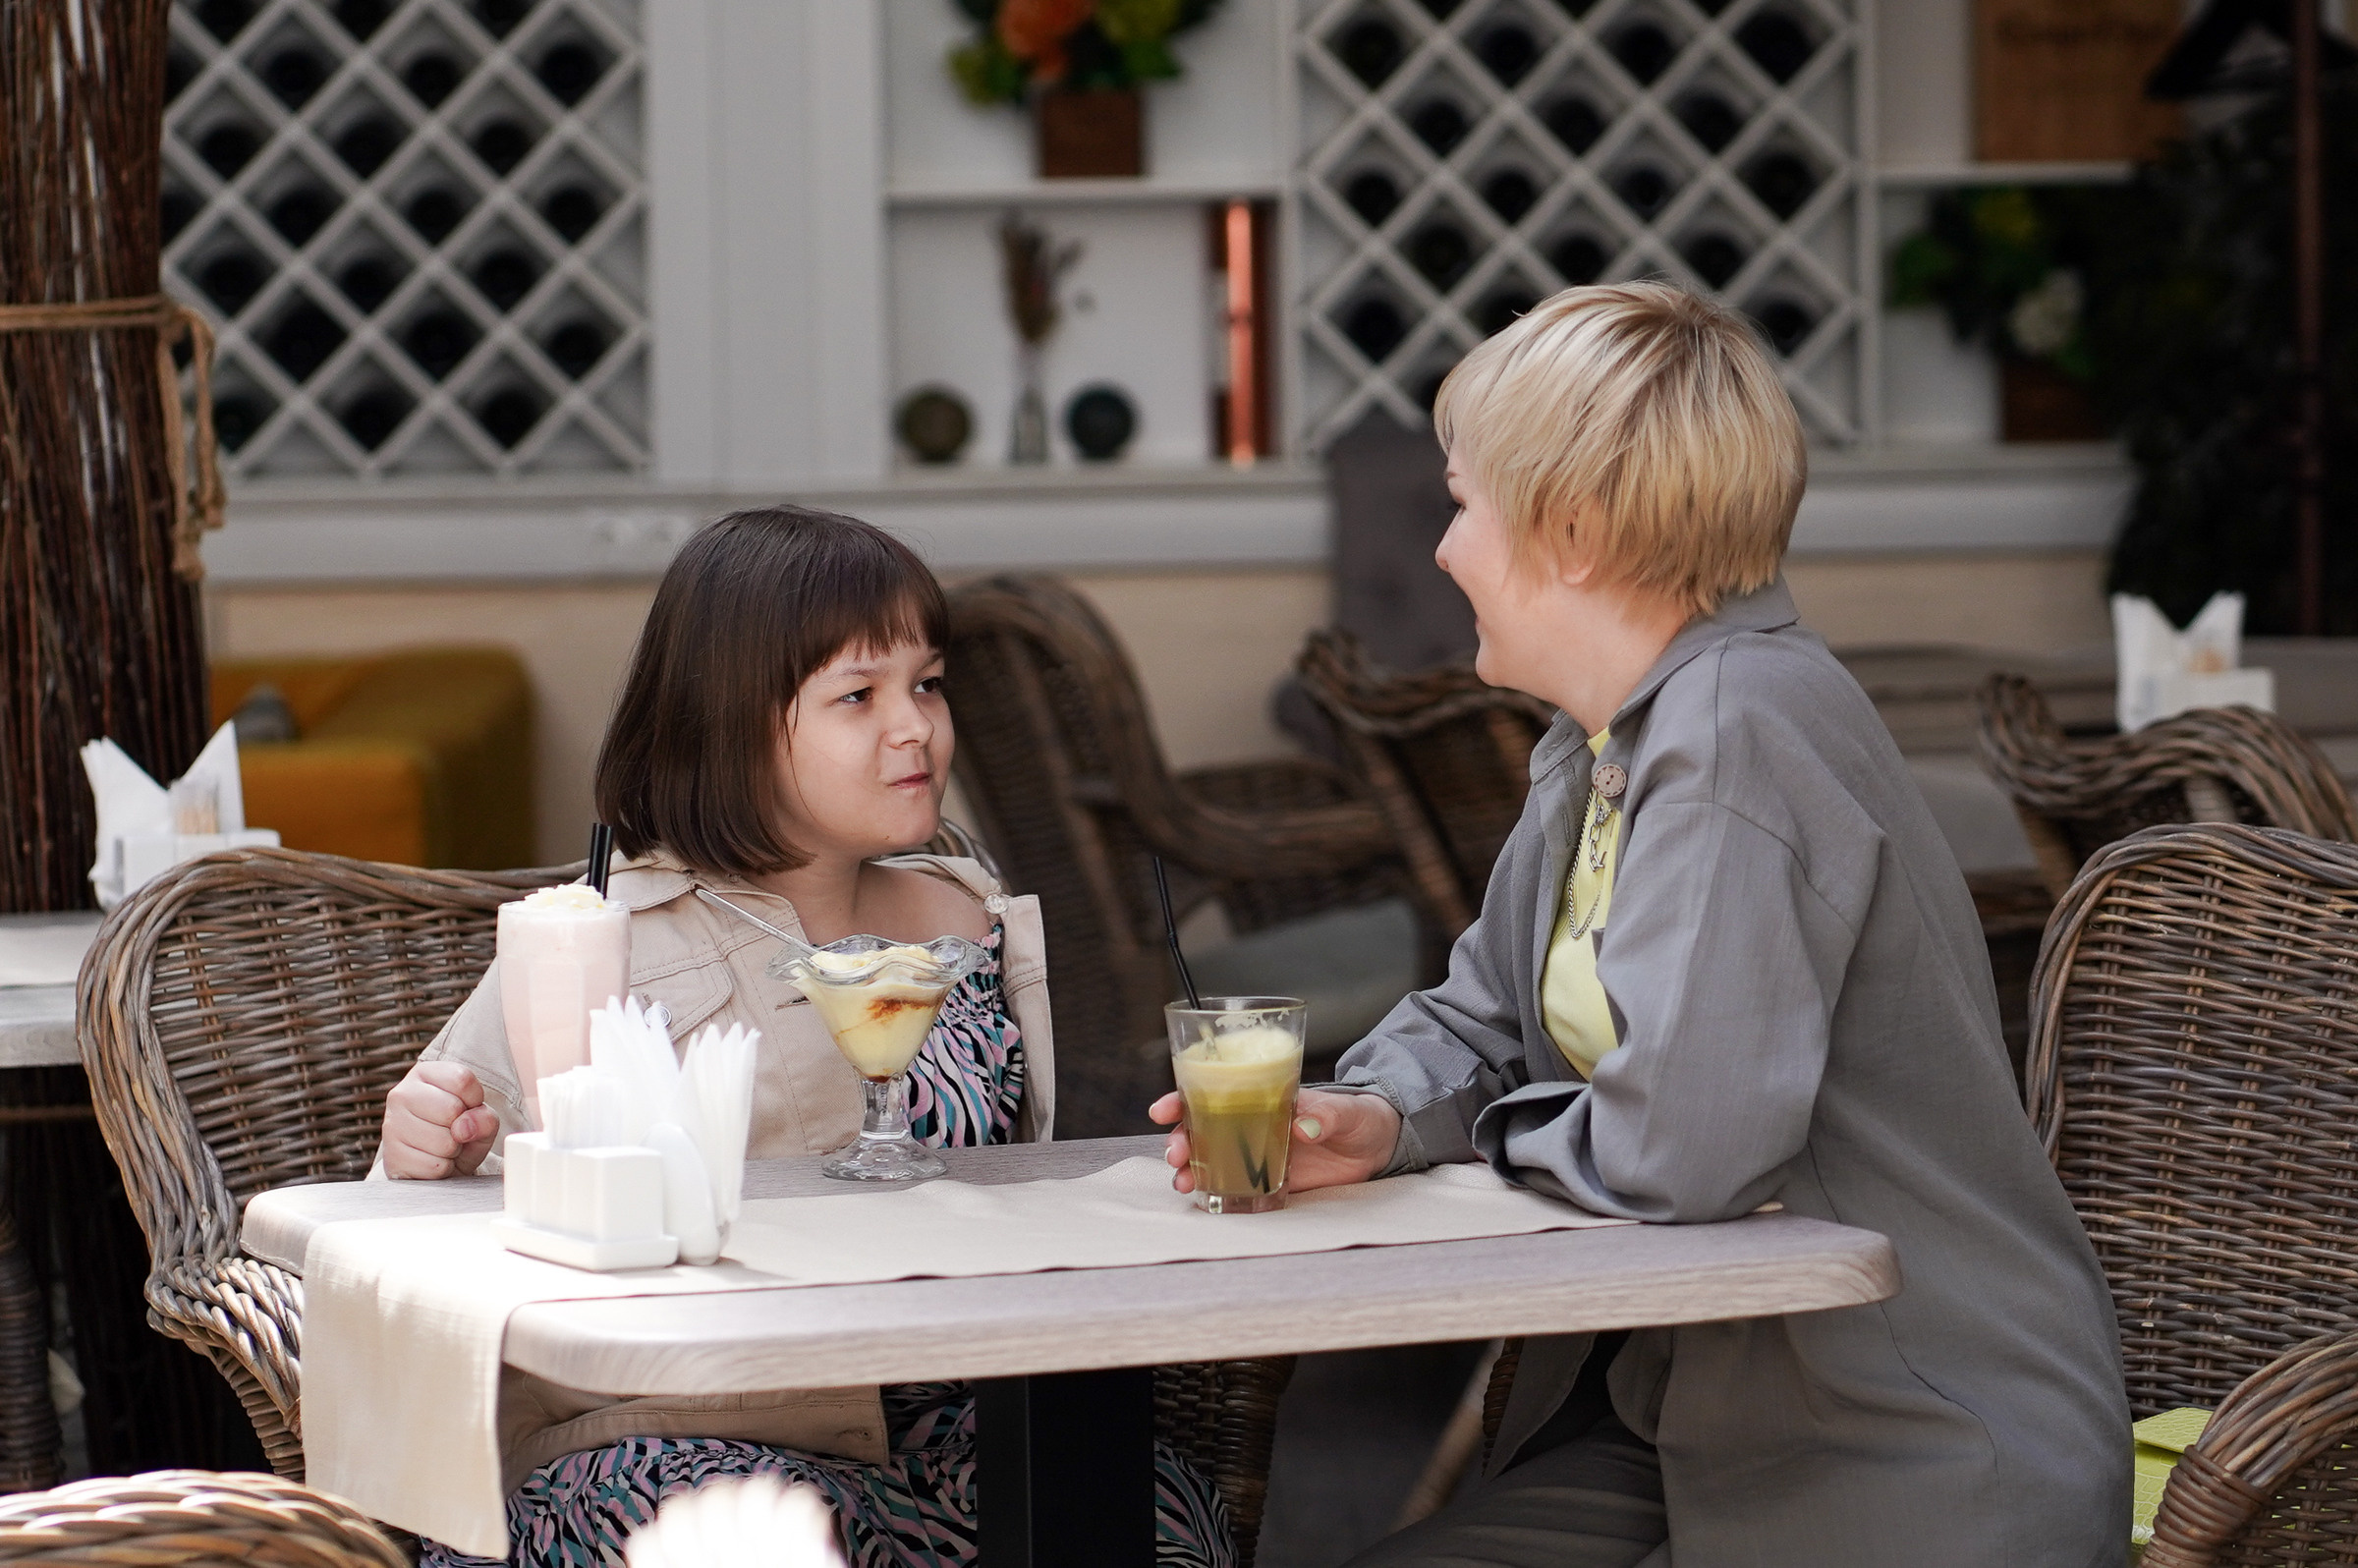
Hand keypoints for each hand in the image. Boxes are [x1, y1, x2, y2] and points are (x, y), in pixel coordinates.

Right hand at [382, 1061, 498, 1178]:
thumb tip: (464, 1128)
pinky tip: (433, 1160)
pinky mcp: (392, 1157)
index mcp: (424, 1074)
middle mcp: (402, 1094)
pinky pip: (435, 1167)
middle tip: (454, 1130)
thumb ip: (485, 1117)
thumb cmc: (459, 1132)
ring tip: (443, 1146)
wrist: (434, 1167)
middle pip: (451, 1109)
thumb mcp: (482, 1119)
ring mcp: (392, 1125)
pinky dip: (443, 1169)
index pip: (462, 1079)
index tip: (467, 1107)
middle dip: (463, 1127)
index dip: (475, 1099)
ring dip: (453, 1150)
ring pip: (444, 1142)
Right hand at [1150, 1087, 1400, 1195]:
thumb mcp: (1348, 1111)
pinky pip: (1236, 1187)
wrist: (1381, 1145)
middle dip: (1180, 1140)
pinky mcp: (1272, 1182)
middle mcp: (1254, 1124)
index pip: (1215, 1092)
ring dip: (1190, 1168)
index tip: (1163, 1110)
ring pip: (1212, 1159)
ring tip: (1183, 1182)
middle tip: (1175, 1155)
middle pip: (1203, 1129)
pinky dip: (1215, 1193)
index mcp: (1264, 1097)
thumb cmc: (1362, 1116)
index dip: (1184, 1099)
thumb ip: (1327, 1115)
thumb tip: (1304, 1124)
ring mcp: (1260, 1154)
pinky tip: (1204, 1200)